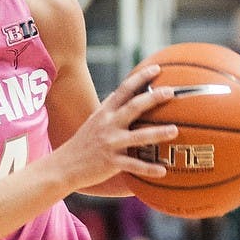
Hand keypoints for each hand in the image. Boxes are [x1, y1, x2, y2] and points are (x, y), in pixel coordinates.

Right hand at [62, 63, 177, 190]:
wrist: (64, 166)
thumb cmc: (83, 144)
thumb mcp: (94, 122)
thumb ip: (109, 110)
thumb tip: (122, 96)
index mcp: (105, 113)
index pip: (124, 89)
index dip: (141, 78)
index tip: (157, 68)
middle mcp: (108, 125)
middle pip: (134, 107)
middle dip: (153, 98)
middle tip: (171, 92)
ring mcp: (110, 143)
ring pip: (138, 137)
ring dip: (158, 133)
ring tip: (175, 130)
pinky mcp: (111, 162)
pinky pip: (133, 165)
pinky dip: (148, 169)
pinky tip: (163, 171)